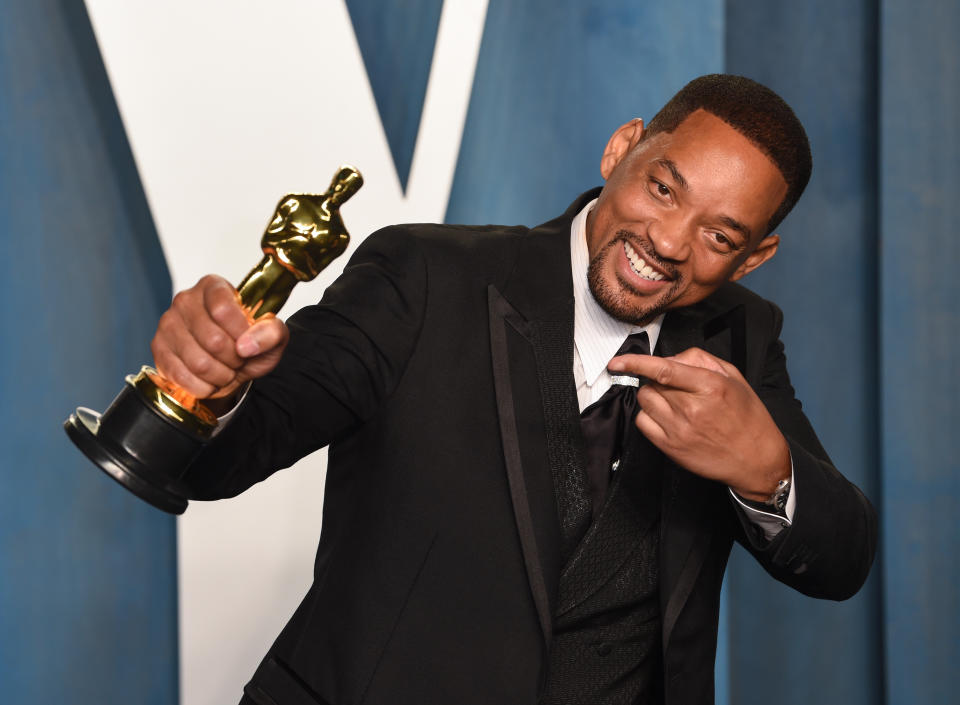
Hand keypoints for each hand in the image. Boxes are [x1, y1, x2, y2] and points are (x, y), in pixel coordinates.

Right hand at [151, 275, 288, 399]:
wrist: (230, 366)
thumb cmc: (249, 344)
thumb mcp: (273, 336)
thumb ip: (272, 332)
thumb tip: (248, 344)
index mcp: (214, 287)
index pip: (223, 310)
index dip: (240, 333)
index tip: (248, 342)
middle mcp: (185, 300)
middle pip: (213, 340)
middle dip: (234, 359)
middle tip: (239, 359)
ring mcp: (168, 324)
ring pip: (199, 362)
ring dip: (221, 375)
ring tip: (226, 370)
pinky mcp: (158, 349)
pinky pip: (183, 377)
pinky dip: (204, 386)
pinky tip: (210, 379)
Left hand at [608, 347, 789, 500]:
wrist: (756, 459)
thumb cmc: (747, 417)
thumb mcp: (733, 378)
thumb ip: (700, 360)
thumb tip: (670, 358)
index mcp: (710, 386)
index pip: (663, 369)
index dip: (636, 363)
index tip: (618, 361)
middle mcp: (692, 408)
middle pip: (652, 383)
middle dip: (659, 380)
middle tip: (677, 387)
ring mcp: (679, 430)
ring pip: (645, 401)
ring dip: (653, 396)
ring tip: (674, 402)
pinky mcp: (671, 447)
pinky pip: (643, 423)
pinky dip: (649, 415)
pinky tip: (666, 417)